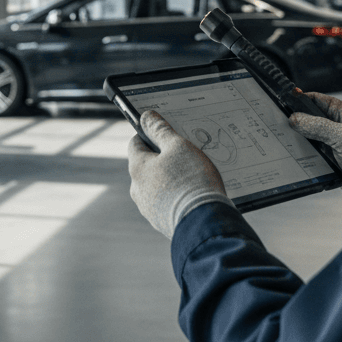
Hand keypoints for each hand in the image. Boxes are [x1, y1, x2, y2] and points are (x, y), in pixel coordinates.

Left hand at [127, 110, 231, 238]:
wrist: (205, 224)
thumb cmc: (191, 181)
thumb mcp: (178, 146)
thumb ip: (160, 130)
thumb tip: (146, 117)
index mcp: (137, 168)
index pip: (135, 142)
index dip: (149, 133)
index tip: (164, 131)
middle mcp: (137, 189)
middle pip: (146, 165)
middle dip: (163, 157)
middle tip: (184, 153)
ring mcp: (149, 209)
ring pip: (157, 184)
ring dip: (170, 178)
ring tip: (193, 175)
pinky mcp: (162, 223)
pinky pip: (167, 202)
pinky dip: (177, 195)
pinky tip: (193, 194)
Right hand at [288, 92, 341, 206]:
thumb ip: (318, 126)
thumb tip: (295, 119)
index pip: (318, 100)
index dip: (301, 99)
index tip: (284, 101)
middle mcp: (339, 128)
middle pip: (311, 120)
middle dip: (298, 122)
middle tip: (280, 123)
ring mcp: (335, 145)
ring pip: (310, 139)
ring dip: (301, 141)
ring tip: (286, 141)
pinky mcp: (331, 162)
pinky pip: (312, 156)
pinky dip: (304, 157)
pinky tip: (295, 157)